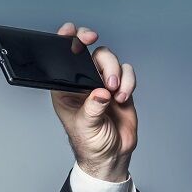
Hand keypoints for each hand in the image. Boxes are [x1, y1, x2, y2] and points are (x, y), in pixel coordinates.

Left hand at [50, 22, 137, 181]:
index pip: (63, 60)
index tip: (75, 35)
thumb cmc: (90, 144)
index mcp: (65, 89)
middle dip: (101, 57)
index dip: (68, 42)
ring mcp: (102, 84)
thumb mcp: (85, 127)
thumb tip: (100, 93)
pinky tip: (123, 98)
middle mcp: (83, 83)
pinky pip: (127, 73)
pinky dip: (128, 82)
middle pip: (91, 54)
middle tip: (105, 67)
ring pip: (111, 61)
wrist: (111, 156)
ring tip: (115, 94)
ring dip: (116, 73)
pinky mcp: (120, 88)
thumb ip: (91, 109)